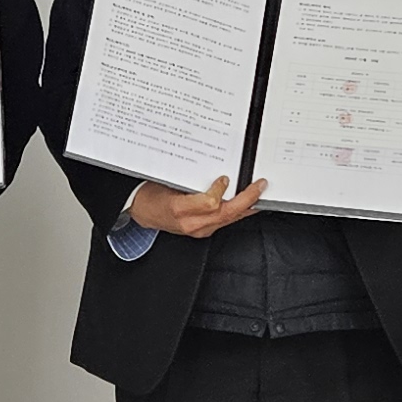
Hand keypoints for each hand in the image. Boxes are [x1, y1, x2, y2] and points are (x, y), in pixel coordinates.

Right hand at [125, 175, 264, 239]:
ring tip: (259, 195)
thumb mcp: (165, 180)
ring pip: (228, 220)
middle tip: (259, 186)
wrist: (142, 212)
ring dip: (246, 207)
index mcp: (179, 209)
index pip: (209, 203)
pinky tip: (246, 205)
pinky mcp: (202, 231)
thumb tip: (212, 170)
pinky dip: (238, 212)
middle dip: (246, 199)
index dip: (221, 190)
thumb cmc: (151, 195)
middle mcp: (190, 223)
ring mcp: (197, 230)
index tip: (225, 178)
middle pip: (225, 213)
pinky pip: (224, 222)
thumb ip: (189, 178)